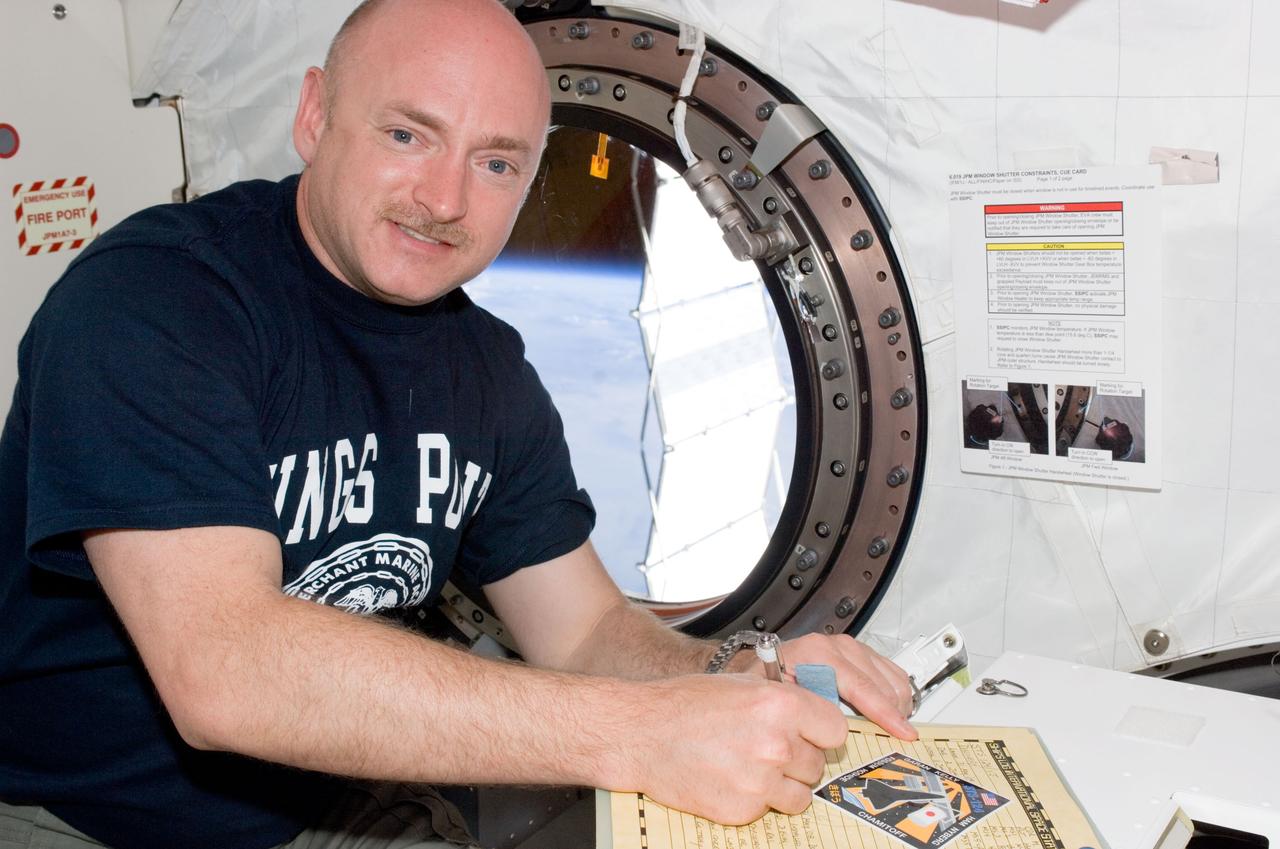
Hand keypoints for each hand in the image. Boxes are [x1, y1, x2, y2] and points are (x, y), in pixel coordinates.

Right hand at [618, 673, 847, 824]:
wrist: (642, 734)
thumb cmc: (685, 704)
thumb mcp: (741, 684)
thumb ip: (782, 698)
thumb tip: (814, 711)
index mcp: (780, 705)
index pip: (835, 730)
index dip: (821, 732)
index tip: (810, 733)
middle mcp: (776, 743)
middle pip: (818, 764)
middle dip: (798, 759)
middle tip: (768, 748)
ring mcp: (761, 780)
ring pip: (801, 794)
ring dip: (783, 784)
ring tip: (751, 766)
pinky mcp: (743, 809)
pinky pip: (770, 810)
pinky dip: (757, 799)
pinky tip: (732, 778)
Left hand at [739, 633, 916, 740]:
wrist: (762, 666)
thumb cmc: (767, 684)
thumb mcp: (779, 699)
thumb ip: (807, 711)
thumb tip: (837, 733)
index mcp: (817, 653)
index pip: (862, 686)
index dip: (885, 713)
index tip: (902, 732)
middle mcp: (836, 645)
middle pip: (883, 683)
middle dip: (895, 713)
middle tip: (898, 738)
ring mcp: (850, 646)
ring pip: (892, 677)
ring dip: (898, 704)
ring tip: (894, 727)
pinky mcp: (859, 651)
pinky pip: (891, 670)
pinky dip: (896, 692)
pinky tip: (891, 710)